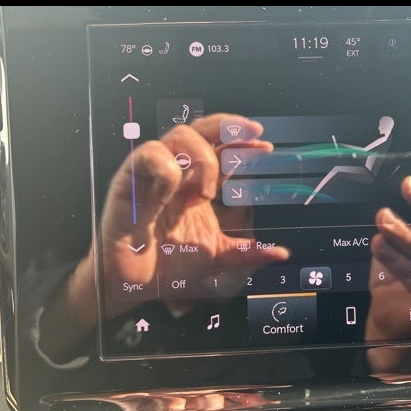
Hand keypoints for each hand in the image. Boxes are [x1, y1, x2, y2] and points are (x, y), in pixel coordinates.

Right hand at [39, 114, 288, 360]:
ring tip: (207, 191)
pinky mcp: (129, 179)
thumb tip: (280, 254)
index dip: (242, 144)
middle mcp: (179, 173)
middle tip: (251, 134)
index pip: (222, 151)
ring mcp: (154, 173)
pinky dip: (166, 168)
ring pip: (180, 135)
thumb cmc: (169, 267)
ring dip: (202, 157)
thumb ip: (246, 254)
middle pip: (202, 130)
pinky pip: (149, 154)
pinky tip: (169, 193)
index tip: (265, 148)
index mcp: (198, 186)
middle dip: (228, 125)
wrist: (133, 285)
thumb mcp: (217, 259)